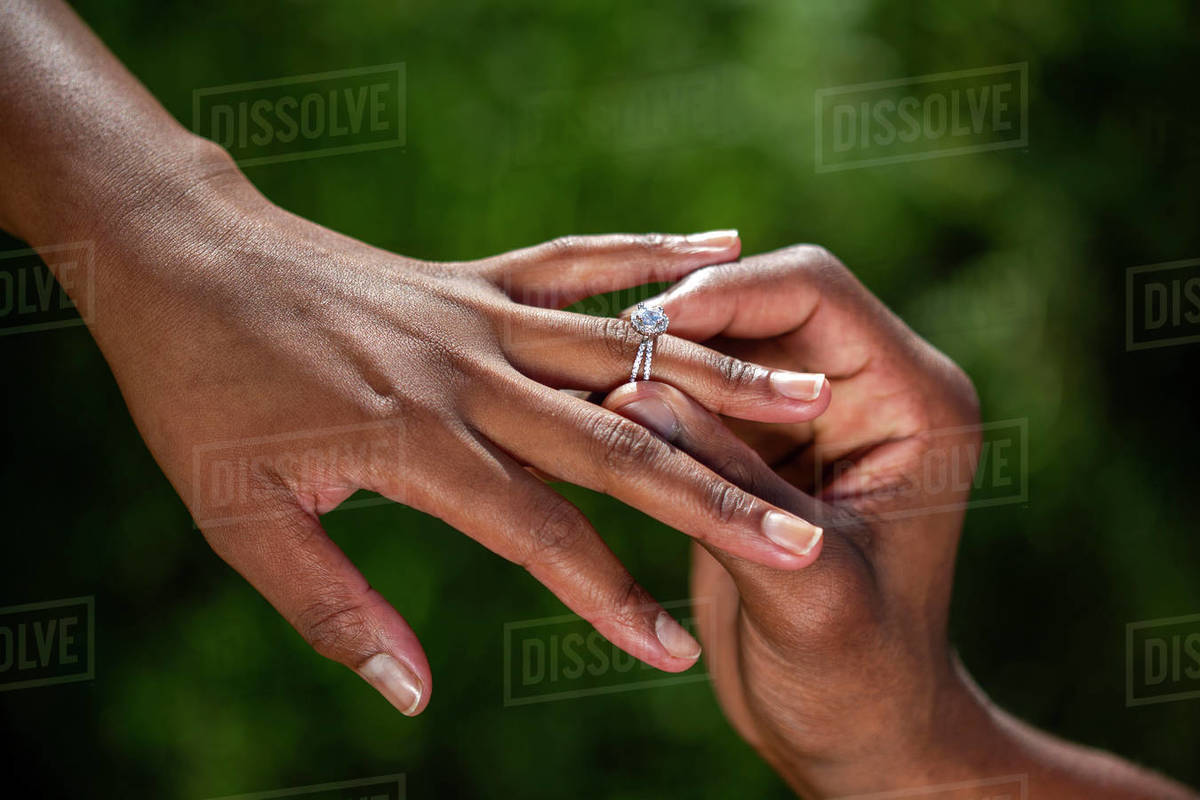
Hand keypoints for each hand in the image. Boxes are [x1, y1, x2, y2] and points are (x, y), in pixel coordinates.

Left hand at [73, 156, 836, 716]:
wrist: (178, 258)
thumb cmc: (199, 394)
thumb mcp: (238, 521)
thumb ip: (333, 608)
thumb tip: (414, 693)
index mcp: (417, 446)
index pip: (541, 536)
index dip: (611, 601)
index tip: (677, 652)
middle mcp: (471, 377)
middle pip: (616, 445)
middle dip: (714, 497)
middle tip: (804, 534)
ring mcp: (480, 317)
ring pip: (625, 351)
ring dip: (721, 376)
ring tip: (813, 389)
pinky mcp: (474, 279)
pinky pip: (579, 264)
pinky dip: (651, 256)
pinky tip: (722, 248)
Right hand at [604, 246, 1195, 797]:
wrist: (858, 731)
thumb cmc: (860, 679)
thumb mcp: (805, 592)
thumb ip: (727, 492)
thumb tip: (632, 393)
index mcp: (913, 401)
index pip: (814, 293)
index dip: (726, 296)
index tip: (643, 327)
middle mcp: (868, 390)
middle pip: (764, 303)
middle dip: (684, 321)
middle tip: (601, 355)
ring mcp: (812, 416)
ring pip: (724, 341)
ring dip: (660, 358)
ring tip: (589, 385)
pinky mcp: (765, 448)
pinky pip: (702, 392)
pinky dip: (654, 397)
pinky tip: (601, 417)